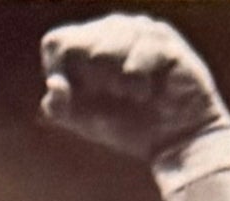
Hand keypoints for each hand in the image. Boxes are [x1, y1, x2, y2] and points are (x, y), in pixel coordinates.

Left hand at [38, 18, 229, 163]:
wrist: (177, 142)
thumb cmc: (131, 128)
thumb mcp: (88, 122)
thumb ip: (61, 107)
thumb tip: (53, 86)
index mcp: (91, 45)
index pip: (57, 41)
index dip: (59, 69)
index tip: (72, 95)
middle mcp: (117, 30)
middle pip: (84, 40)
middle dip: (90, 75)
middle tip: (110, 97)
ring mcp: (144, 32)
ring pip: (112, 37)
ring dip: (115, 75)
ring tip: (130, 96)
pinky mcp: (168, 41)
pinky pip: (143, 47)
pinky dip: (138, 76)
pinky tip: (145, 94)